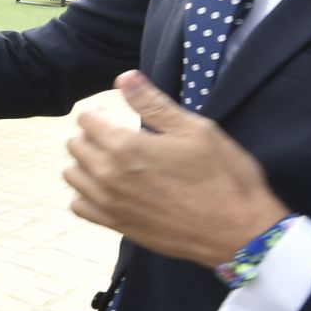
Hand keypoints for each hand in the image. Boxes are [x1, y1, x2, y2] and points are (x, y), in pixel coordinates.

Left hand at [63, 72, 289, 267]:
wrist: (237, 232)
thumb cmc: (222, 176)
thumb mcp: (195, 129)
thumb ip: (153, 103)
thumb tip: (123, 77)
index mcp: (125, 147)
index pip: (86, 121)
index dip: (98, 112)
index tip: (113, 113)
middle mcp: (108, 176)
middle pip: (75, 146)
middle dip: (90, 134)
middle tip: (114, 134)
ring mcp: (109, 204)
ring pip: (72, 175)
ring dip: (85, 163)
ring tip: (109, 159)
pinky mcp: (116, 226)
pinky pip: (79, 206)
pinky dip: (86, 194)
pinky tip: (106, 188)